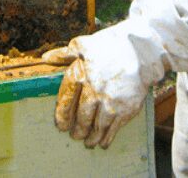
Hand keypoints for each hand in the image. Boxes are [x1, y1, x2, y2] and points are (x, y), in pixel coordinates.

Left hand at [42, 22, 162, 148]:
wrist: (141, 49)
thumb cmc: (110, 45)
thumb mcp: (84, 44)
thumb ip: (64, 54)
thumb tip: (46, 58)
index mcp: (81, 74)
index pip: (66, 100)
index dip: (62, 115)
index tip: (61, 125)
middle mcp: (94, 90)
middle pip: (82, 117)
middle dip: (77, 130)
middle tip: (75, 136)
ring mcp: (111, 101)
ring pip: (97, 126)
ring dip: (91, 137)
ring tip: (88, 142)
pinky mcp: (127, 108)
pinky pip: (114, 128)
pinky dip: (107, 138)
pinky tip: (103, 142)